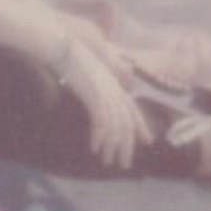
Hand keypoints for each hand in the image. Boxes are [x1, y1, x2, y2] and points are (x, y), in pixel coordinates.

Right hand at [52, 30, 146, 168]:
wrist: (62, 46)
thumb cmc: (70, 57)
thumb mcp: (89, 73)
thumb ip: (97, 85)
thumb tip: (98, 97)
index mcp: (114, 84)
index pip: (133, 109)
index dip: (142, 126)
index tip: (148, 141)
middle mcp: (114, 90)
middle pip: (127, 123)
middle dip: (127, 146)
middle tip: (124, 164)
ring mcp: (106, 92)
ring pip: (116, 126)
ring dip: (112, 146)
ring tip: (107, 161)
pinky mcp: (95, 95)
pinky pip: (101, 122)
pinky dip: (99, 137)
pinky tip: (94, 148)